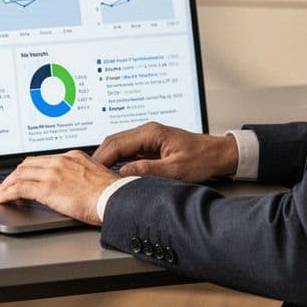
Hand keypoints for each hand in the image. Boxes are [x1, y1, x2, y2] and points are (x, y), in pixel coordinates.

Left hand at [0, 150, 117, 225]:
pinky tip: (1, 199)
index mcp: (73, 157)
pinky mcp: (48, 188)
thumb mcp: (97, 178)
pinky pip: (19, 188)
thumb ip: (82, 178)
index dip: (28, 169)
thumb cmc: (112, 194)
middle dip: (13, 176)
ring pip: (19, 175)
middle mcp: (61, 161)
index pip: (43, 160)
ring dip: (6, 185)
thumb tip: (76, 188)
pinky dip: (6, 193)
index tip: (22, 176)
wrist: (116, 199)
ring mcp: (53, 173)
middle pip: (28, 164)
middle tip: (5, 185)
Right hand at [93, 122, 237, 182]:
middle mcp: (147, 132)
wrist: (219, 154)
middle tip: (86, 174)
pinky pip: (128, 151)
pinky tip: (114, 172)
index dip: (101, 158)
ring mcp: (148, 138)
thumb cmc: (202, 159)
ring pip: (119, 145)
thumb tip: (123, 174)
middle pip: (113, 141)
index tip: (90, 172)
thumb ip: (148, 171)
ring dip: (107, 159)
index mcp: (151, 133)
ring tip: (96, 175)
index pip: (117, 143)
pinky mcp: (151, 145)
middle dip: (98, 157)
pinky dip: (117, 160)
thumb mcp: (175, 169)